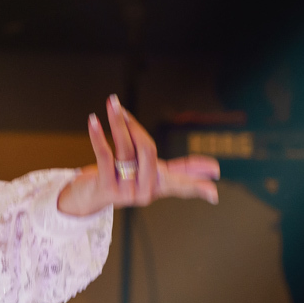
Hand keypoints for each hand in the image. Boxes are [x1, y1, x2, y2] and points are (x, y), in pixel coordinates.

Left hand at [59, 94, 219, 215]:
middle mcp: (146, 191)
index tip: (215, 183)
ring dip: (117, 123)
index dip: (198, 183)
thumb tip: (215, 168)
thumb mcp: (151, 174)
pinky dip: (98, 136)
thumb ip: (179, 170)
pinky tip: (94, 120)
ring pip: (126, 150)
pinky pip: (105, 155)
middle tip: (118, 105)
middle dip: (134, 126)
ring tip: (111, 104)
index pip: (182, 183)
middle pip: (149, 152)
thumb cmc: (122, 180)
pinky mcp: (107, 188)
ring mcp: (126, 192)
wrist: (88, 198)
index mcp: (159, 186)